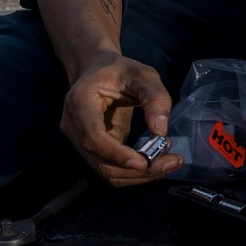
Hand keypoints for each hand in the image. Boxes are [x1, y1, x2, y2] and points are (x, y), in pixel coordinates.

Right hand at [61, 51, 182, 187]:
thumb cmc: (119, 70)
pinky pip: (110, 169)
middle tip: (172, 162)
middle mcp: (73, 126)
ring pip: (107, 171)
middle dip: (138, 170)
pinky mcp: (91, 152)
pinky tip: (156, 162)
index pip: (92, 136)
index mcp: (79, 102)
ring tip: (170, 162)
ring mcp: (79, 142)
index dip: (116, 153)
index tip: (144, 162)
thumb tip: (161, 131)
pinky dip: (134, 173)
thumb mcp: (143, 74)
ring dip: (139, 175)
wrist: (97, 71)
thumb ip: (155, 97)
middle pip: (101, 161)